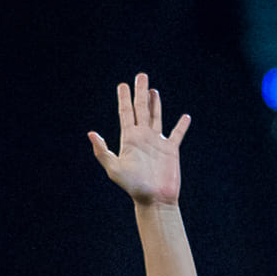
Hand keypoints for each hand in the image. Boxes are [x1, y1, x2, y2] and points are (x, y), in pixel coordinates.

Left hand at [88, 73, 189, 205]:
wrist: (154, 199)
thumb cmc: (133, 187)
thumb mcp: (114, 169)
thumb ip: (103, 151)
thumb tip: (91, 133)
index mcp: (129, 139)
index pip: (126, 113)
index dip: (124, 98)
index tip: (123, 84)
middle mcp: (143, 137)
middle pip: (141, 109)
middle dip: (140, 92)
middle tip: (141, 76)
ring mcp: (157, 143)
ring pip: (156, 117)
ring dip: (155, 103)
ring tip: (153, 90)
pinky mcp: (171, 150)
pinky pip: (177, 134)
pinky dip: (181, 126)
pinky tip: (185, 117)